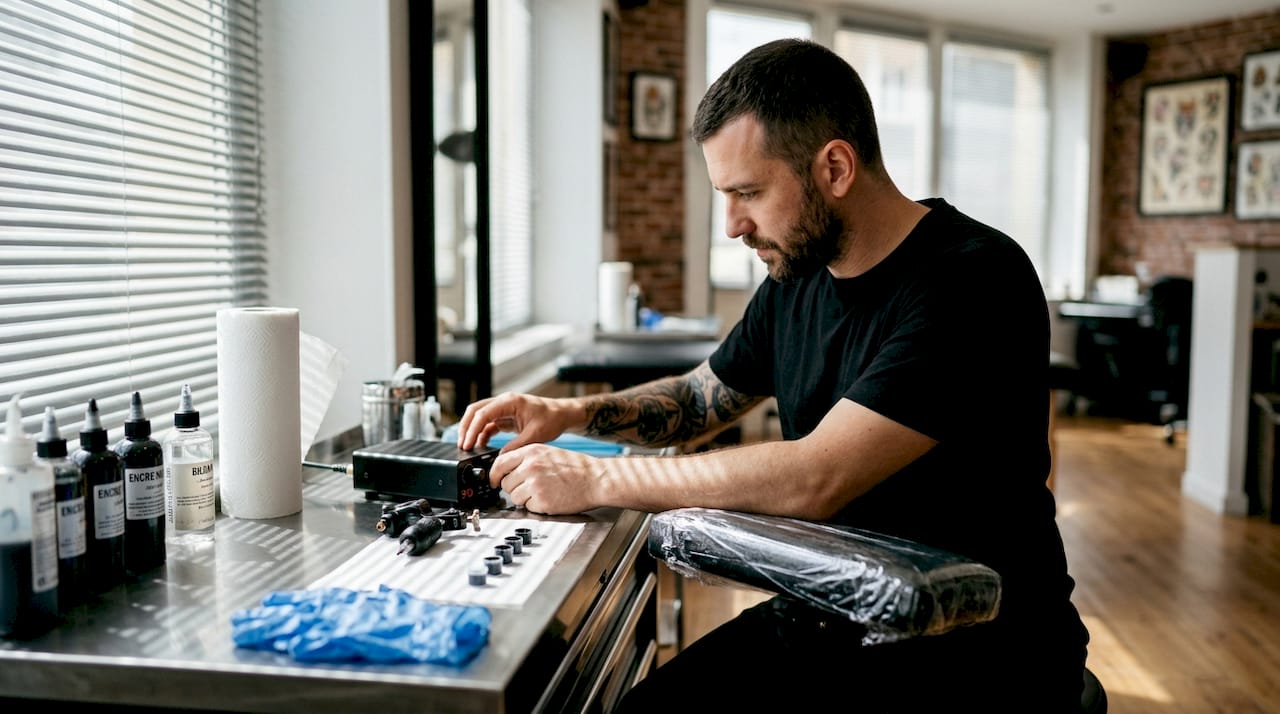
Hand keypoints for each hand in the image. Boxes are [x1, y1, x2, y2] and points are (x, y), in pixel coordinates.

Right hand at [457, 391, 572, 451]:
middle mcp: (504, 402)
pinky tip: (480, 446)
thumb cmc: (552, 419)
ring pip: (479, 417)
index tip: (467, 444)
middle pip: (475, 411)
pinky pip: (487, 424)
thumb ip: (516, 446)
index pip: (483, 413)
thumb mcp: (535, 435)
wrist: (561, 415)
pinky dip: (481, 434)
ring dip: (472, 431)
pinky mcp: (505, 416)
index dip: (472, 429)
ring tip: (468, 447)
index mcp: (510, 401)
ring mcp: (503, 409)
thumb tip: (500, 457)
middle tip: (462, 445)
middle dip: (465, 427)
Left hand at [490, 444, 603, 513]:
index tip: (494, 481)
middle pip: (505, 483)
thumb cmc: (577, 468)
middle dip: (514, 488)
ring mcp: (535, 484)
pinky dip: (536, 506)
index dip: (494, 475)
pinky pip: (527, 507)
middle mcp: (531, 466)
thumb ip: (526, 459)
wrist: (597, 479)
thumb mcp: (548, 453)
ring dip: (525, 498)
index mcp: (531, 452)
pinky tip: (550, 498)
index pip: (500, 463)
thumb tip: (506, 469)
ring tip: (543, 492)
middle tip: (531, 487)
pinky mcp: (541, 501)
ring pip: (514, 497)